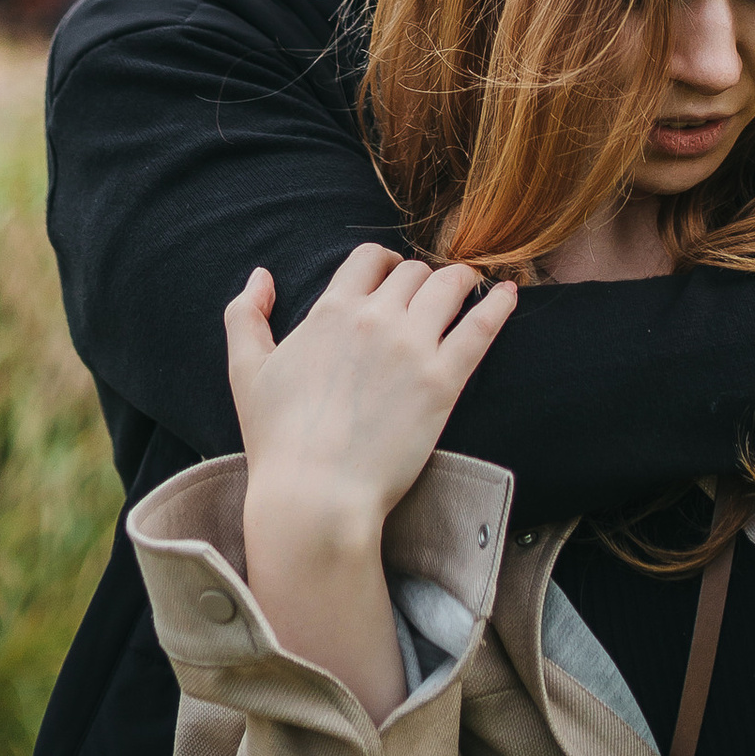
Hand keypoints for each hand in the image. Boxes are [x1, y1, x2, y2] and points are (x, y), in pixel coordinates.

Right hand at [227, 248, 515, 721]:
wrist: (315, 497)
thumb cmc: (278, 440)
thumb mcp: (246, 370)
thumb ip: (244, 315)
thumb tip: (261, 274)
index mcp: (331, 311)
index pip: (369, 258)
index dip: (385, 263)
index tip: (394, 277)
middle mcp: (375, 318)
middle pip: (414, 272)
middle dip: (422, 277)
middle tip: (430, 294)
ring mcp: (413, 347)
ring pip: (450, 287)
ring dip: (461, 282)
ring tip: (470, 289)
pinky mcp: (444, 382)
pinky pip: (481, 328)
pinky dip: (499, 305)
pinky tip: (510, 293)